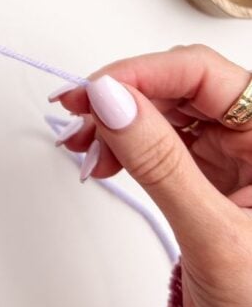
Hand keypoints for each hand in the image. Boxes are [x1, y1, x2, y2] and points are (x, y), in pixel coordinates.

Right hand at [53, 45, 251, 306]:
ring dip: (116, 119)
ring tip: (83, 143)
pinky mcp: (204, 173)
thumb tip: (114, 100)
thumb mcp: (213, 234)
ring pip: (161, 109)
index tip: (97, 89)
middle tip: (77, 111)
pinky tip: (101, 157)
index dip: (145, 72)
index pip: (204, 74)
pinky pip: (155, 139)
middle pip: (179, 84)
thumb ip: (160, 163)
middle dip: (123, 94)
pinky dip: (121, 143)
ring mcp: (229, 155)